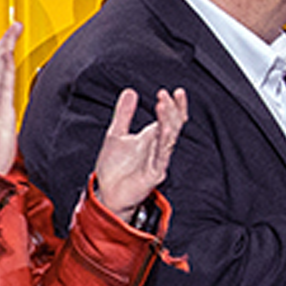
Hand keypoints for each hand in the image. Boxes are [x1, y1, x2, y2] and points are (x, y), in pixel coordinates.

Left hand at [91, 87, 188, 219]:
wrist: (106, 193)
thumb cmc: (114, 168)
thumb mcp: (115, 133)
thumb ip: (124, 113)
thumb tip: (130, 91)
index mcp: (152, 138)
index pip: (171, 119)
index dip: (176, 106)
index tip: (178, 91)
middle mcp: (158, 148)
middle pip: (172, 126)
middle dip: (171, 110)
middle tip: (164, 95)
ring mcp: (157, 161)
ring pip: (168, 139)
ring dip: (167, 122)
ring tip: (163, 106)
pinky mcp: (154, 174)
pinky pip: (161, 156)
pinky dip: (163, 142)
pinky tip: (164, 129)